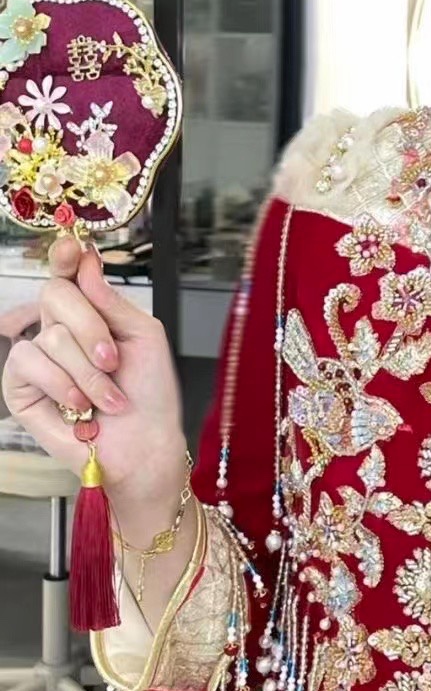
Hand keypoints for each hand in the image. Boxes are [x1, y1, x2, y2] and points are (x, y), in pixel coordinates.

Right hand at [0, 237, 185, 511]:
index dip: (66, 256)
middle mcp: (61, 329)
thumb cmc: (150, 392)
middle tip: (113, 359)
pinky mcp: (19, 387)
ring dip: (87, 371)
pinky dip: (62, 384)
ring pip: (50, 336)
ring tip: (107, 396)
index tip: (72, 247)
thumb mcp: (144, 336)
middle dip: (91, 328)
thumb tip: (87, 262)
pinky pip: (27, 362)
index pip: (69, 274)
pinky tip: (80, 406)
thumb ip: (112, 300)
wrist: (144, 443)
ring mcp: (38, 357)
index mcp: (93, 312)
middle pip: (55, 294)